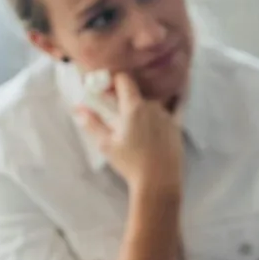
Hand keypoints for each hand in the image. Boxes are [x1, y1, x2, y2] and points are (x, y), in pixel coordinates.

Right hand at [76, 73, 182, 194]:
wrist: (158, 181)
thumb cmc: (131, 163)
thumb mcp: (106, 144)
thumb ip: (92, 123)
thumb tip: (77, 108)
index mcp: (134, 107)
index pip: (124, 79)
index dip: (113, 79)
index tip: (105, 86)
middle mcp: (152, 106)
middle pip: (137, 90)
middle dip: (124, 93)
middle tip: (113, 102)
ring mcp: (167, 114)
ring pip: (153, 99)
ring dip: (142, 101)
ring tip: (133, 113)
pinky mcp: (177, 124)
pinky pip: (177, 104)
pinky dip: (176, 95)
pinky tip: (181, 84)